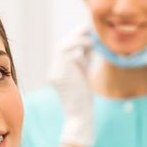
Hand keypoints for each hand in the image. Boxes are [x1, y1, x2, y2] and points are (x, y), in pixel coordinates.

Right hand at [48, 27, 93, 146]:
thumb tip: (91, 42)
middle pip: (62, 45)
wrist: (79, 117)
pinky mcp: (61, 75)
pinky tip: (91, 47)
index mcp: (57, 71)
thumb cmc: (83, 100)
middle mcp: (54, 71)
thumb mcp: (83, 75)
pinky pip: (70, 55)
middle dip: (77, 35)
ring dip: (79, 40)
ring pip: (64, 47)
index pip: (64, 49)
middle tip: (91, 29)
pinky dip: (81, 49)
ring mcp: (55, 73)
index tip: (88, 32)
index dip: (75, 38)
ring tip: (92, 40)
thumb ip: (84, 60)